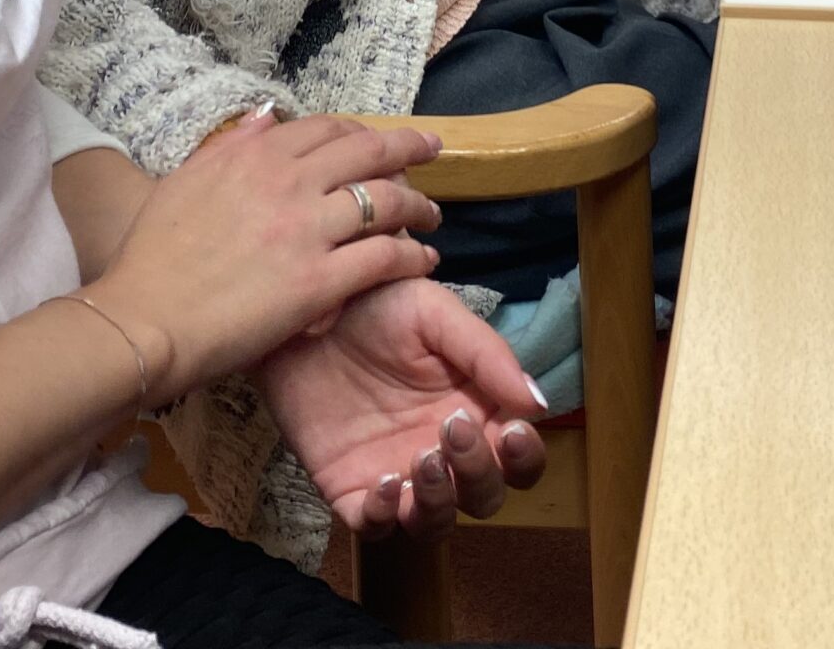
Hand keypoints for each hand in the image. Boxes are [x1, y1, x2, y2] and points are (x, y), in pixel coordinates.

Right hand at [93, 112, 445, 402]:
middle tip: (432, 151)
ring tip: (432, 216)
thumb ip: (229, 146)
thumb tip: (267, 116)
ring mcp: (308, 230)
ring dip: (418, 205)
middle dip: (409, 148)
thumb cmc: (151, 257)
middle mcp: (288, 182)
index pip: (327, 128)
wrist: (143, 319)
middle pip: (369, 152)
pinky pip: (385, 258)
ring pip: (386, 201)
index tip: (380, 140)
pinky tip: (426, 262)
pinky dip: (413, 257)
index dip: (362, 132)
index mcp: (255, 156)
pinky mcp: (320, 282)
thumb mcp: (183, 182)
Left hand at [260, 280, 548, 539]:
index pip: (517, 455)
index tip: (511, 430)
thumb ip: (486, 353)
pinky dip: (386, 516)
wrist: (296, 315)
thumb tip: (537, 404)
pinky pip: (377, 527)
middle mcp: (441, 450)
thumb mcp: (433, 313)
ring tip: (422, 459)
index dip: (523, 456)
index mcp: (473, 408)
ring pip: (436, 521)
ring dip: (439, 502)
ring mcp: (397, 473)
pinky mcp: (350, 489)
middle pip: (485, 495)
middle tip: (453, 430)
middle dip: (480, 474)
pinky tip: (384, 481)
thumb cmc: (372, 306)